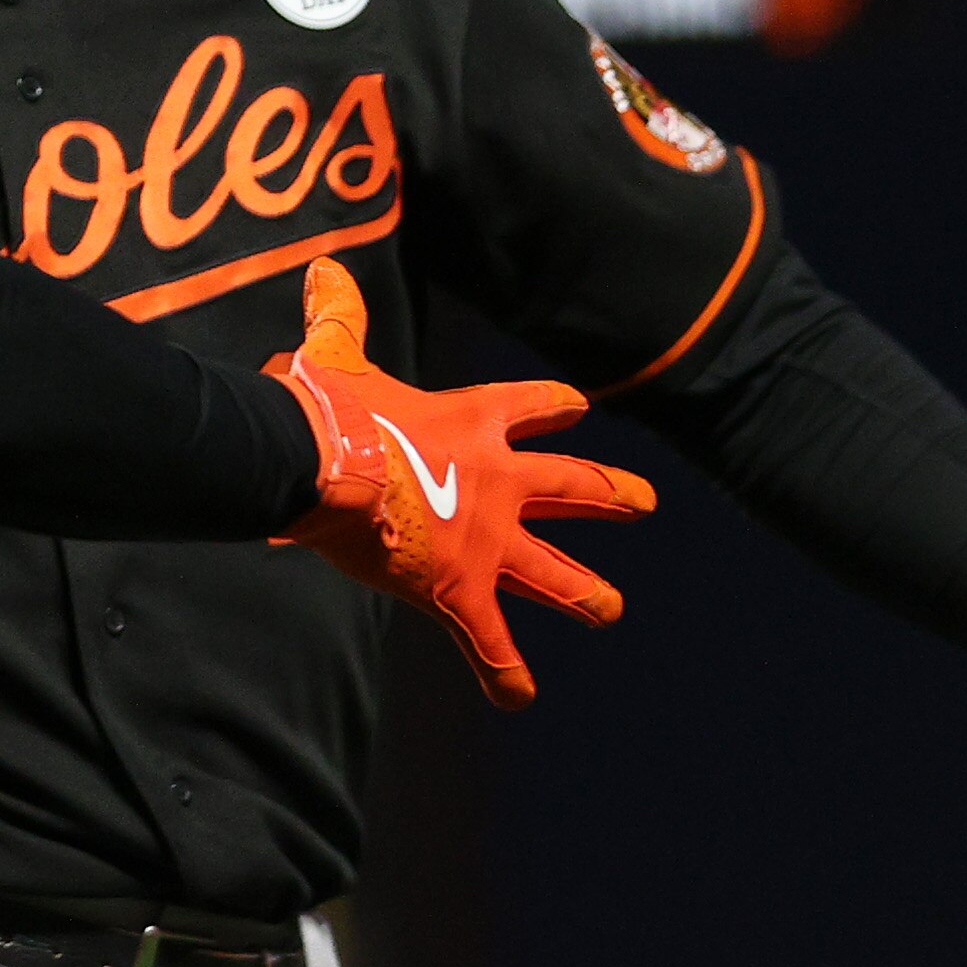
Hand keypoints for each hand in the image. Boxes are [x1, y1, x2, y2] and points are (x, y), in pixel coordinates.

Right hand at [264, 258, 657, 705]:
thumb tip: (321, 268)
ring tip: (611, 609)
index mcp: (474, 422)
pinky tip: (521, 698)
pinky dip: (505, 673)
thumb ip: (339, 316)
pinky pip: (490, 642)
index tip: (579, 408)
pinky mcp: (459, 592)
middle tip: (645, 503)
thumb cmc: (329, 409)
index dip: (557, 407)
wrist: (321, 464)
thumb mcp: (335, 355)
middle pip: (574, 487)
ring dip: (586, 593)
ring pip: (554, 573)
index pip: (534, 407)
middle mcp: (499, 482)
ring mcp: (486, 542)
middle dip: (612, 495)